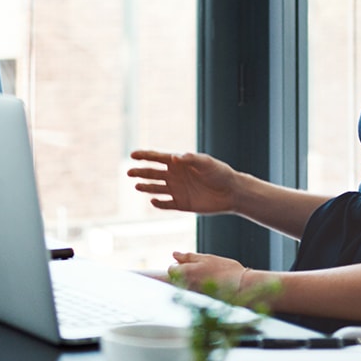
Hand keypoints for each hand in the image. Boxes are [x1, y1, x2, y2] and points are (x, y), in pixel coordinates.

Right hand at [128, 149, 243, 214]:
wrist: (232, 192)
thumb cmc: (220, 173)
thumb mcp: (206, 163)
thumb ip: (190, 159)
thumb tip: (174, 157)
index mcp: (179, 163)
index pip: (157, 158)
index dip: (144, 156)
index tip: (132, 155)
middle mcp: (175, 176)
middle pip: (153, 173)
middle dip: (140, 172)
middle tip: (129, 172)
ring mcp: (178, 190)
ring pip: (156, 188)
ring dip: (146, 187)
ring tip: (137, 186)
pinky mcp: (182, 204)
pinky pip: (167, 204)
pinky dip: (159, 203)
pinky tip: (153, 201)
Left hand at [170, 251, 244, 291]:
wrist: (243, 288)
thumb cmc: (227, 271)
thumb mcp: (207, 258)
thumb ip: (188, 257)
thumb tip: (175, 254)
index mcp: (185, 273)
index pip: (171, 270)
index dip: (179, 265)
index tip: (190, 265)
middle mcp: (186, 287)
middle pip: (176, 281)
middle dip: (183, 276)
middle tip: (200, 273)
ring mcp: (192, 297)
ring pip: (184, 289)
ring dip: (191, 284)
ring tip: (207, 282)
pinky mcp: (200, 305)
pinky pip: (193, 297)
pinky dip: (198, 293)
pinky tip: (211, 290)